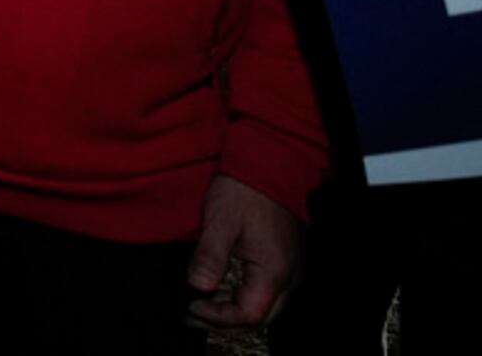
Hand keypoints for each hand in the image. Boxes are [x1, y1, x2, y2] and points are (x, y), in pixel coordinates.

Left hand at [186, 173, 301, 327]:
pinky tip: (222, 285)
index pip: (248, 315)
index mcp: (274, 271)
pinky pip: (268, 290)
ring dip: (234, 308)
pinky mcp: (285, 259)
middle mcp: (288, 276)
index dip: (217, 317)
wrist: (270, 162)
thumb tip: (198, 286)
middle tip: (194, 311)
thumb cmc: (246, 188)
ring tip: (203, 300)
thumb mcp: (220, 221)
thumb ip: (209, 257)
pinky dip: (244, 294)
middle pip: (260, 317)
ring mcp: (290, 268)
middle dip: (225, 320)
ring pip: (266, 306)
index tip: (191, 305)